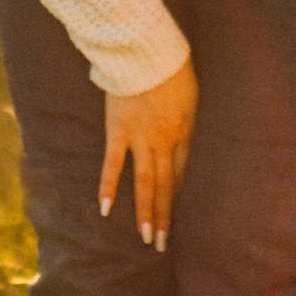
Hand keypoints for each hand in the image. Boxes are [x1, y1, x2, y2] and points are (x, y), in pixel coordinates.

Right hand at [100, 58, 197, 249]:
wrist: (148, 50)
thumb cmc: (173, 67)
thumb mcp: (191, 94)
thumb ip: (186, 117)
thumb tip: (182, 131)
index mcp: (185, 132)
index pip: (182, 173)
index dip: (176, 197)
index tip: (174, 217)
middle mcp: (164, 142)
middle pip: (165, 185)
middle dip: (164, 216)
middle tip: (162, 245)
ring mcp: (140, 138)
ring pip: (144, 182)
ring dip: (145, 212)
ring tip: (146, 239)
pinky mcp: (117, 130)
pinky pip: (112, 163)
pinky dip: (108, 186)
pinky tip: (105, 209)